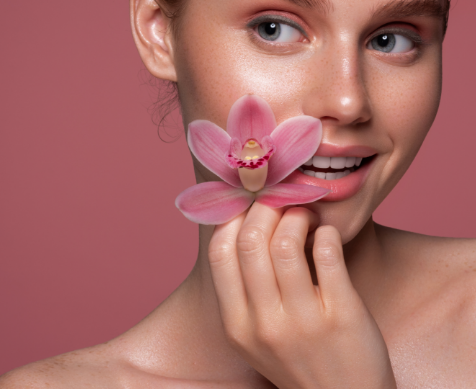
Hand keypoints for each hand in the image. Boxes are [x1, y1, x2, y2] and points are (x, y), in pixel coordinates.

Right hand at [208, 203, 395, 388]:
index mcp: (237, 325)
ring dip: (297, 217)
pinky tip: (327, 234)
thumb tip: (242, 221)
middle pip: (251, 242)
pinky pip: (327, 253)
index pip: (220, 253)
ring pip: (286, 244)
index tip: (250, 207)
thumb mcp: (255, 334)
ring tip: (306, 216)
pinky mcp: (342, 316)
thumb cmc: (298, 359)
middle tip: (281, 202)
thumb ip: (244, 289)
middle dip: (266, 209)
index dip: (234, 219)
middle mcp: (265, 325)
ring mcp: (304, 323)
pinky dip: (326, 232)